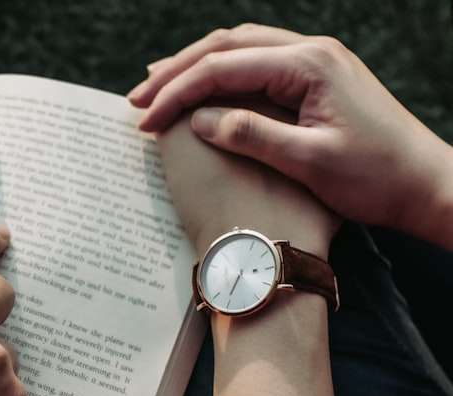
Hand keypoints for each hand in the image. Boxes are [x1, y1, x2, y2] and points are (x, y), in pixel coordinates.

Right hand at [129, 24, 452, 246]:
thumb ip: (252, 135)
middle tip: (137, 99)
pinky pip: (257, 65)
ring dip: (196, 68)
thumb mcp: (309, 161)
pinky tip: (202, 90)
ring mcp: (316, 62)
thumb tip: (201, 119)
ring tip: (157, 87)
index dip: (178, 92)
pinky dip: (221, 75)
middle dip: (177, 71)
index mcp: (308, 65)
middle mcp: (311, 52)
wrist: (424, 184)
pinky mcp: (317, 79)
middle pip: (227, 46)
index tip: (145, 120)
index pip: (224, 67)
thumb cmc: (374, 177)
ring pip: (240, 50)